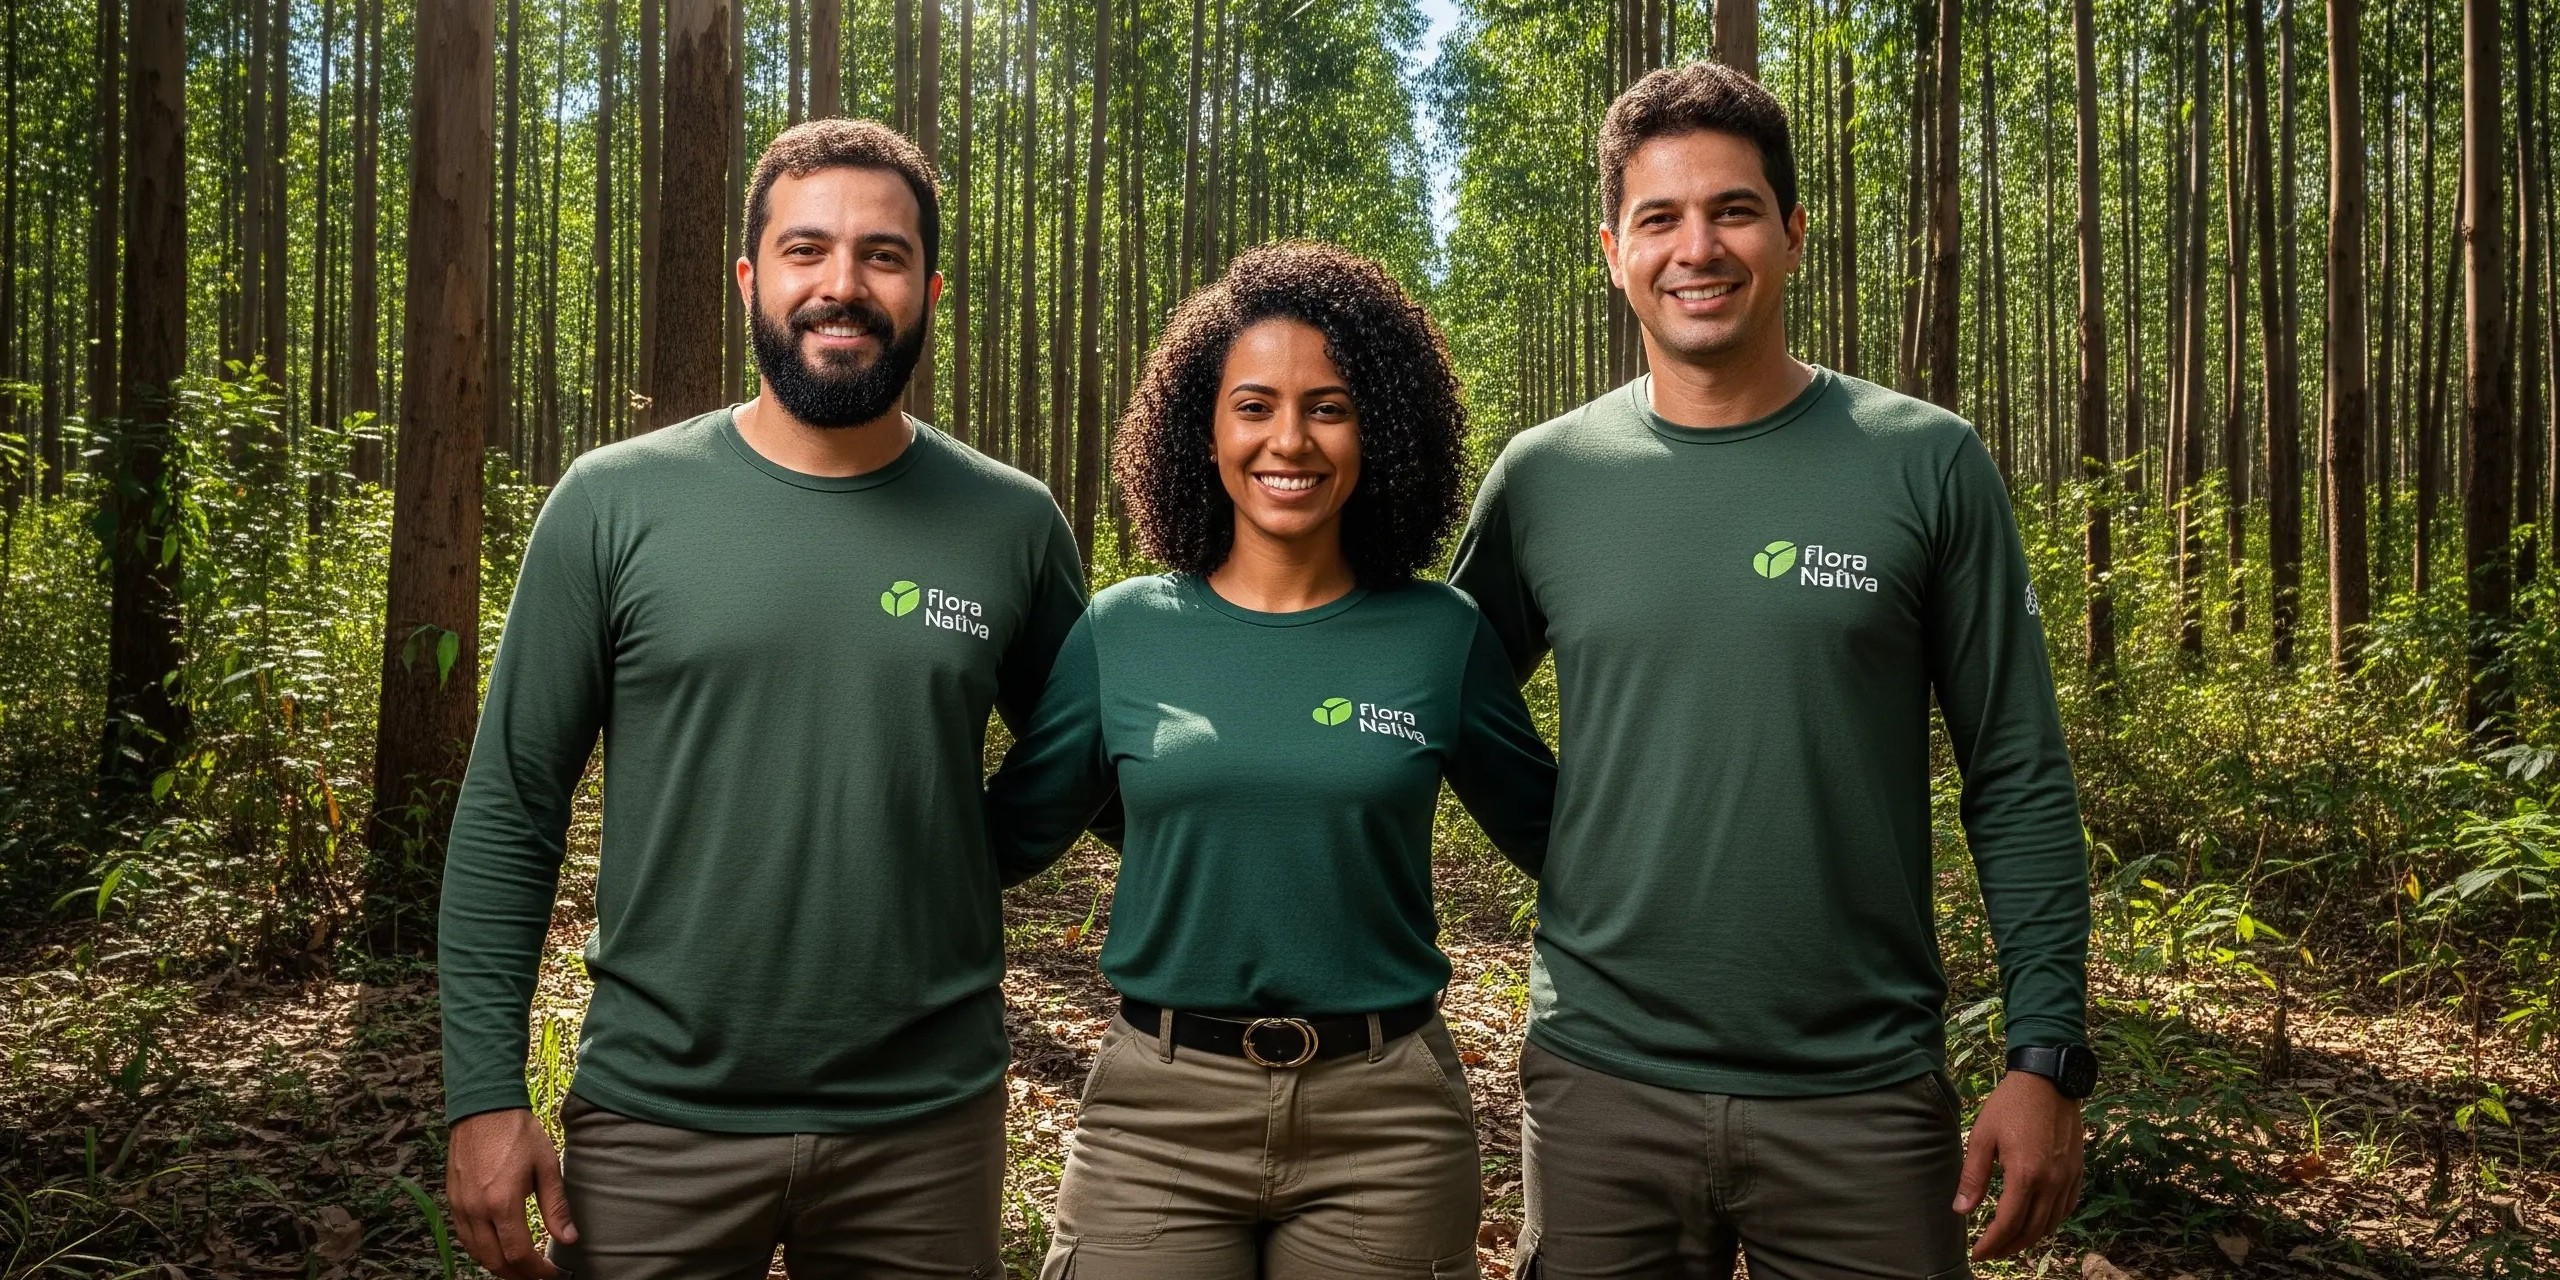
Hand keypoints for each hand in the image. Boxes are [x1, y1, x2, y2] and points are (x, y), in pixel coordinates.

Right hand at [447, 1107, 578, 1279]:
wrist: (483, 1108)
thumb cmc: (518, 1133)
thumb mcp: (547, 1167)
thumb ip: (556, 1207)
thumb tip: (568, 1239)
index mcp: (502, 1203)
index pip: (519, 1253)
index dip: (537, 1270)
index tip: (552, 1274)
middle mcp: (476, 1210)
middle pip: (495, 1261)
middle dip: (518, 1275)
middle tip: (537, 1276)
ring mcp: (460, 1207)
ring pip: (476, 1254)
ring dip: (498, 1266)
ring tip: (520, 1268)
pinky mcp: (452, 1201)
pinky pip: (464, 1238)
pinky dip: (481, 1251)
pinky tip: (497, 1249)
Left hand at [1954, 1070, 2084, 1259]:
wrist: (2049, 1080)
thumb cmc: (2011, 1105)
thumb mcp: (1982, 1137)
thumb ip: (1973, 1177)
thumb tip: (1961, 1211)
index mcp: (2025, 1175)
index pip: (2008, 1224)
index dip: (1992, 1243)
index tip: (1978, 1253)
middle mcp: (2051, 1182)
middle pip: (2031, 1230)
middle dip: (2009, 1246)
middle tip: (1991, 1251)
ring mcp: (2068, 1178)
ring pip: (2051, 1223)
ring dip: (2030, 1238)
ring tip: (2010, 1241)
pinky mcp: (2077, 1171)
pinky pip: (2067, 1208)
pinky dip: (2051, 1222)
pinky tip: (2037, 1222)